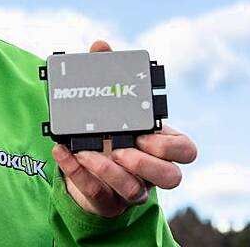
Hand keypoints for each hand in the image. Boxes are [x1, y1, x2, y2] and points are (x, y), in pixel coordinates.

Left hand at [50, 40, 197, 217]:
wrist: (83, 165)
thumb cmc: (106, 130)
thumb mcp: (108, 103)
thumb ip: (107, 73)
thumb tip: (100, 46)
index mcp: (159, 144)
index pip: (186, 151)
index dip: (169, 146)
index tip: (144, 134)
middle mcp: (151, 170)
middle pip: (172, 178)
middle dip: (147, 164)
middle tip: (120, 149)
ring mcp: (132, 189)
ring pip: (136, 193)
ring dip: (110, 171)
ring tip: (88, 153)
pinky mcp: (108, 202)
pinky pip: (99, 196)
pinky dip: (78, 174)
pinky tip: (63, 153)